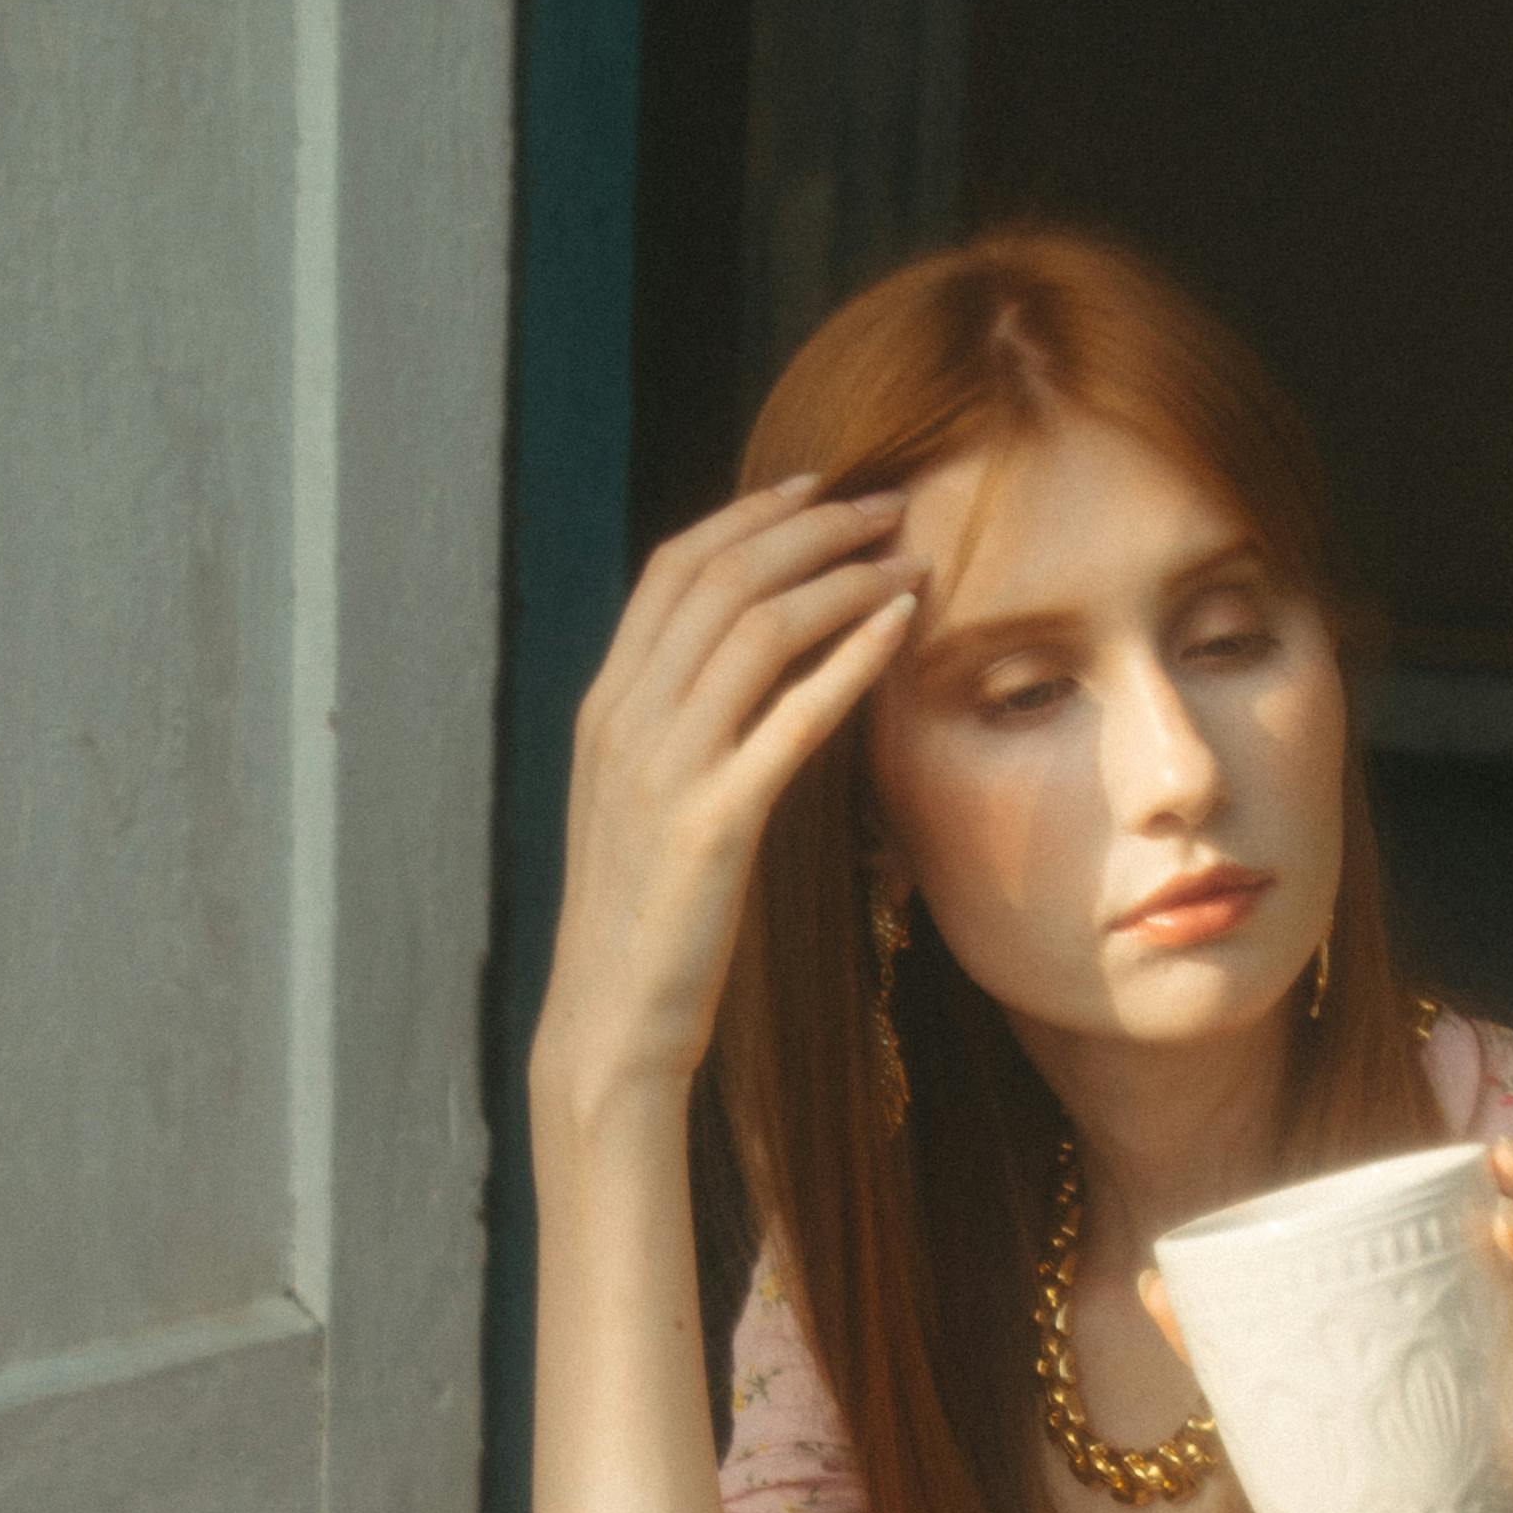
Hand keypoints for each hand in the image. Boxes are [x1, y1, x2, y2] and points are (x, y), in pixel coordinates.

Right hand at [532, 474, 919, 1128]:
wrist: (609, 1023)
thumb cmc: (643, 920)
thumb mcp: (642, 804)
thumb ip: (677, 729)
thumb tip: (741, 669)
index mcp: (605, 708)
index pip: (674, 569)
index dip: (750, 514)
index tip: (820, 488)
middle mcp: (625, 722)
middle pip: (721, 578)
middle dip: (810, 526)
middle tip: (887, 504)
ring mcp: (662, 770)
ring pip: (756, 628)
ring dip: (842, 577)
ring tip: (907, 557)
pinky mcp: (710, 825)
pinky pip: (789, 716)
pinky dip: (850, 658)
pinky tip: (900, 624)